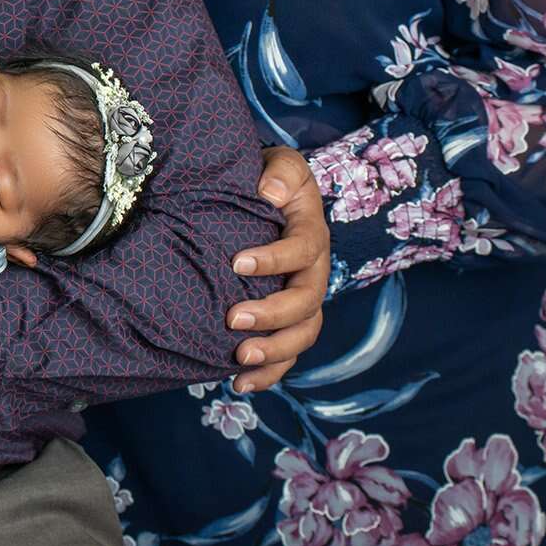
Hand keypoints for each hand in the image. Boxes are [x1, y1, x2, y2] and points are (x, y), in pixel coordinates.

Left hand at [227, 145, 327, 392]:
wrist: (267, 197)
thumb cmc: (270, 178)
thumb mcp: (281, 162)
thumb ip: (281, 170)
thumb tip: (271, 192)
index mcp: (311, 233)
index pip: (303, 250)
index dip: (274, 259)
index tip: (236, 262)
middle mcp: (314, 271)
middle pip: (306, 302)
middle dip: (271, 315)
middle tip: (231, 318)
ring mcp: (303, 299)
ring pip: (303, 334)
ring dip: (274, 352)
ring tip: (239, 358)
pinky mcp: (288, 320)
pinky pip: (288, 354)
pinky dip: (269, 373)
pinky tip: (240, 383)